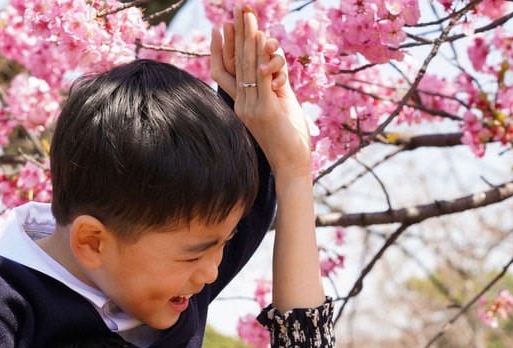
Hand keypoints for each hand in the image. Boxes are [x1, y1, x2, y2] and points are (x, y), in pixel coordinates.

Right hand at [210, 7, 311, 181]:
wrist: (291, 167)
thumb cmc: (288, 140)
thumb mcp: (280, 106)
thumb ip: (274, 86)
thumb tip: (273, 67)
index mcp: (241, 105)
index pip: (226, 71)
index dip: (222, 48)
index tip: (221, 27)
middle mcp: (241, 105)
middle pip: (236, 63)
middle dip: (237, 34)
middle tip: (237, 9)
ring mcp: (251, 108)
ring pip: (247, 67)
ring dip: (248, 38)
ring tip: (248, 16)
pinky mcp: (265, 111)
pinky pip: (261, 78)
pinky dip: (262, 57)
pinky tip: (263, 40)